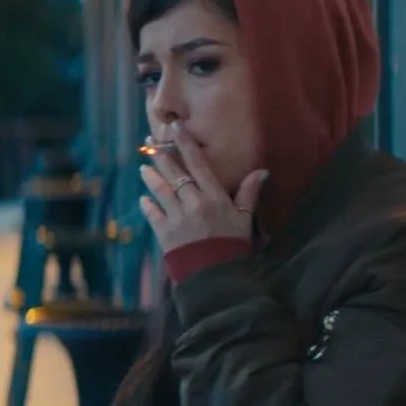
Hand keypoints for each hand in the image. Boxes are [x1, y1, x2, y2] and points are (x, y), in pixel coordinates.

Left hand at [139, 124, 266, 252]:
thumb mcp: (245, 219)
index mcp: (214, 197)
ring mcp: (177, 218)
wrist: (217, 276)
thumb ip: (250, 193)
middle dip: (161, 156)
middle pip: (175, 173)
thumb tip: (262, 171)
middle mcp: (193, 203)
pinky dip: (147, 206)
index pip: (197, 164)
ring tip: (143, 167)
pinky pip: (153, 214)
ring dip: (151, 178)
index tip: (175, 128)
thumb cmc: (234, 246)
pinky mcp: (165, 234)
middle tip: (150, 142)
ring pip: (160, 191)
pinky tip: (143, 199)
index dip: (185, 144)